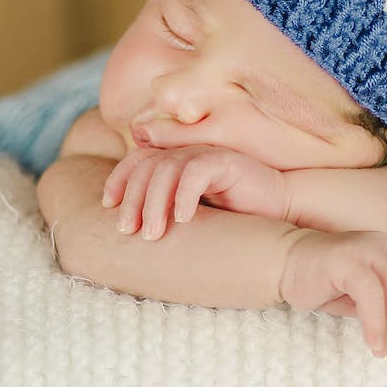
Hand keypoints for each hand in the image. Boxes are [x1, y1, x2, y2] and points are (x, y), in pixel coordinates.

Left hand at [103, 145, 287, 239]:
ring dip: (155, 203)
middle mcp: (188, 152)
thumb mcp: (192, 213)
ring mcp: (207, 154)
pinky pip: (197, 172)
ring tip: (152, 233)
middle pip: (147, 165)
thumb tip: (129, 224)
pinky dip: (185, 195)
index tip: (108, 206)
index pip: (137, 160)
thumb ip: (164, 209)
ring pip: (167, 169)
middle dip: (133, 198)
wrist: (279, 209)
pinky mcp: (228, 161)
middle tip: (127, 229)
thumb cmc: (233, 216)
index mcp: (176, 160)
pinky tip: (184, 220)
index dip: (118, 178)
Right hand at [279, 229, 386, 357]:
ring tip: (382, 349)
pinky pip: (371, 294)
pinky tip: (371, 342)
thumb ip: (385, 307)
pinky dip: (376, 322)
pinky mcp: (346, 260)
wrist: (281, 264)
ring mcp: (365, 249)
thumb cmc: (320, 282)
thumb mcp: (360, 297)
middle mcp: (383, 246)